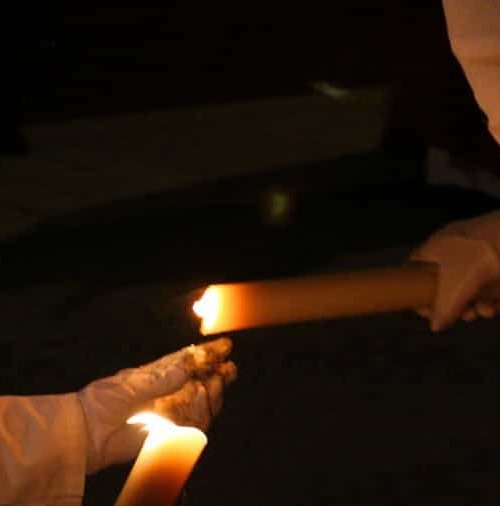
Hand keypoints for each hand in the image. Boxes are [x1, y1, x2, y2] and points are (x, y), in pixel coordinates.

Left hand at [77, 337, 235, 473]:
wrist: (86, 434)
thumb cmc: (103, 401)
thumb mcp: (130, 384)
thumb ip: (159, 380)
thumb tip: (186, 370)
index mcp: (157, 376)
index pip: (187, 362)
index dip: (207, 355)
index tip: (225, 346)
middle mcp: (167, 393)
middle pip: (200, 384)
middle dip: (218, 376)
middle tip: (229, 369)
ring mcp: (169, 414)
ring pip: (202, 405)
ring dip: (213, 394)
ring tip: (217, 382)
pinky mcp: (168, 435)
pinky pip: (192, 426)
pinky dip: (202, 413)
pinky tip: (204, 399)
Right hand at [410, 210, 499, 330]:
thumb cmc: (476, 261)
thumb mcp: (453, 290)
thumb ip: (441, 311)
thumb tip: (436, 326)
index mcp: (435, 246)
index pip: (415, 267)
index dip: (414, 289)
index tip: (424, 310)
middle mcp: (455, 248)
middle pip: (443, 281)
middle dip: (450, 303)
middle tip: (456, 316)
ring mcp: (479, 255)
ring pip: (468, 285)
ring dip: (472, 304)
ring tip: (477, 313)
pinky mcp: (498, 263)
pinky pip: (488, 285)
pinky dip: (489, 299)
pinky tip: (492, 309)